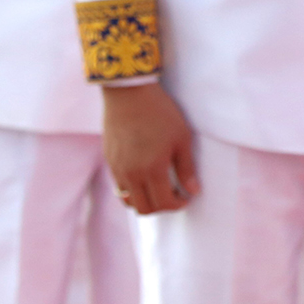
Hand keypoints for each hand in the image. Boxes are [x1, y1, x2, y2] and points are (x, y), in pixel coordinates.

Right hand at [103, 84, 198, 213]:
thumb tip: (194, 191)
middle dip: (161, 207)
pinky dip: (133, 190)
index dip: (178, 205)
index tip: (186, 198)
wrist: (129, 94)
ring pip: (129, 201)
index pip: (164, 203)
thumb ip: (187, 168)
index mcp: (152, 170)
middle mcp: (132, 174)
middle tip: (173, 195)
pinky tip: (145, 176)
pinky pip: (120, 187)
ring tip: (158, 188)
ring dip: (145, 201)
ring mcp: (117, 169)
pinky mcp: (109, 161)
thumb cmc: (160, 113)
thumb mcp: (181, 138)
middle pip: (144, 209)